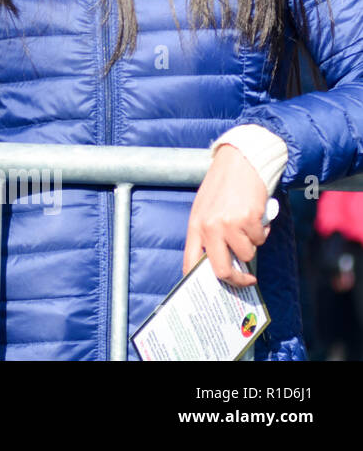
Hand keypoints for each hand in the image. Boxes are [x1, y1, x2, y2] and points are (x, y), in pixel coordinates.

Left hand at [183, 145, 270, 287]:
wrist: (240, 162)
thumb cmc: (224, 187)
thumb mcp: (207, 209)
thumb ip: (210, 234)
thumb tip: (220, 263)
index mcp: (195, 225)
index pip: (191, 261)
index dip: (198, 281)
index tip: (211, 291)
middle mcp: (209, 227)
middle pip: (221, 270)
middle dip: (237, 279)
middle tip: (247, 279)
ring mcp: (228, 225)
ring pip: (247, 254)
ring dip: (252, 244)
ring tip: (248, 225)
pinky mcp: (248, 220)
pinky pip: (260, 239)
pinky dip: (262, 232)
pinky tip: (256, 216)